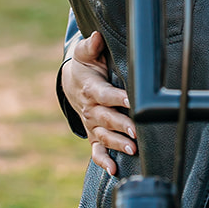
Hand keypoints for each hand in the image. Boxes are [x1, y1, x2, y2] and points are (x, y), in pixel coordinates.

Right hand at [62, 31, 138, 174]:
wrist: (71, 83)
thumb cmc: (84, 65)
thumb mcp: (84, 53)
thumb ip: (90, 46)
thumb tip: (96, 37)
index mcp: (90, 89)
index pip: (105, 94)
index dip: (117, 97)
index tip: (131, 99)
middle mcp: (91, 109)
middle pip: (107, 118)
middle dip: (122, 125)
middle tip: (137, 131)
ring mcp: (92, 124)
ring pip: (105, 136)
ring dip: (118, 143)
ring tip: (132, 149)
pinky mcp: (94, 134)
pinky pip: (96, 150)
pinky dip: (103, 161)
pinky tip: (113, 170)